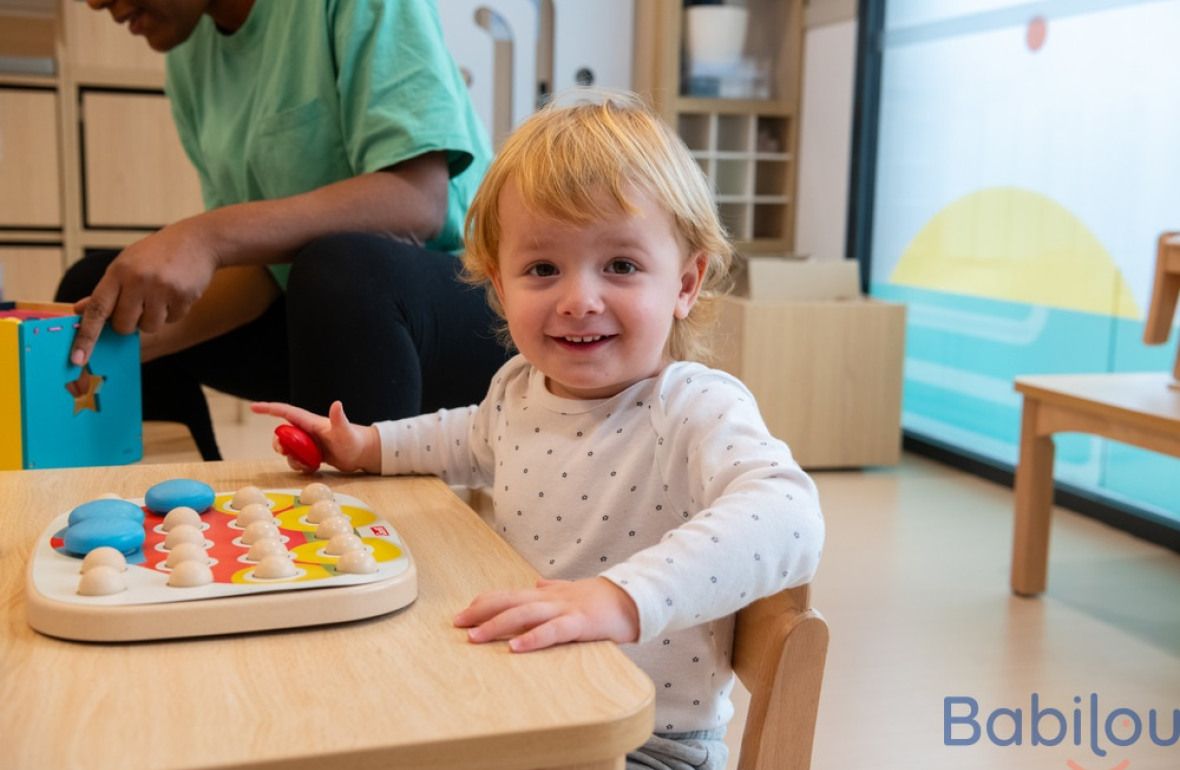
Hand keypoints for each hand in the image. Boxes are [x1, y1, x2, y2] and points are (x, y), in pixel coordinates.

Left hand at [70, 217, 220, 365]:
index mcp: (118, 272)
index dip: (86, 336)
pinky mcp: (183, 296)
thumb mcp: (126, 265)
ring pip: (148, 327)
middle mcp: (138, 280)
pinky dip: (174, 311)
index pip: (96, 309)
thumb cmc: (156, 254)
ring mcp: (161, 288)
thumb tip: (80, 310)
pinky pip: (172, 320)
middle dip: (129, 323)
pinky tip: (176, 292)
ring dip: (154, 318)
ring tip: (160, 295)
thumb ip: (106, 290)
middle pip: (123, 325)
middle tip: (139, 305)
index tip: (78, 359)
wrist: (197, 241)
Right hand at [250, 400, 379, 473]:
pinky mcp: (314, 454)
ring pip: (289, 450)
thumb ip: (339, 419)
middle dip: (278, 443)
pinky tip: (312, 467)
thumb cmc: (355, 440)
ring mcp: (310, 443)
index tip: (253, 408)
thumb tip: (336, 404)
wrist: (363, 453)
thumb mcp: (345, 431)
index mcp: (311, 422)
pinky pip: (298, 460)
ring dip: (291, 458)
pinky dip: (300, 466)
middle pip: (283, 434)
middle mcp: (308, 431)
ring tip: (306, 463)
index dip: (268, 409)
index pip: (286, 412)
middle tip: (284, 452)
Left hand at [454, 577, 639, 652]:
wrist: (635, 597)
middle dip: (481, 612)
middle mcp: (551, 599)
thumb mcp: (574, 591)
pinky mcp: (580, 623)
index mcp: (548, 594)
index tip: (463, 613)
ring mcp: (565, 609)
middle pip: (510, 601)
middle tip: (457, 623)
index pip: (509, 594)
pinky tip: (515, 647)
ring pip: (525, 614)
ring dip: (497, 625)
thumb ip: (554, 587)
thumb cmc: (603, 599)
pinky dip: (533, 638)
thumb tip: (537, 583)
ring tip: (475, 636)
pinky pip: (553, 631)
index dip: (485, 602)